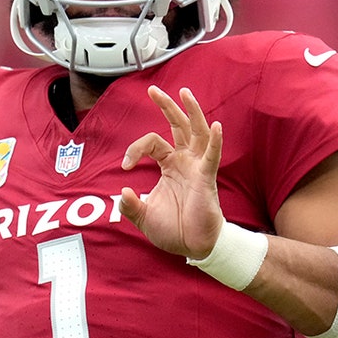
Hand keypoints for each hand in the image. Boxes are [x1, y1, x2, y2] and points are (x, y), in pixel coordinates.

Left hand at [120, 86, 225, 259]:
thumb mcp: (144, 218)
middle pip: (178, 126)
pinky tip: (215, 125)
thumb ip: (131, 206)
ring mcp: (198, 167)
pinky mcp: (207, 179)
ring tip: (184, 92)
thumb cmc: (174, 231)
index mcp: (170, 165)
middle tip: (153, 90)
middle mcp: (185, 161)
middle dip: (167, 107)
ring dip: (191, 112)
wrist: (193, 247)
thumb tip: (122, 192)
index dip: (135, 148)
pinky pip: (212, 156)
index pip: (152, 143)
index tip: (124, 166)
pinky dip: (215, 141)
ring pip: (197, 132)